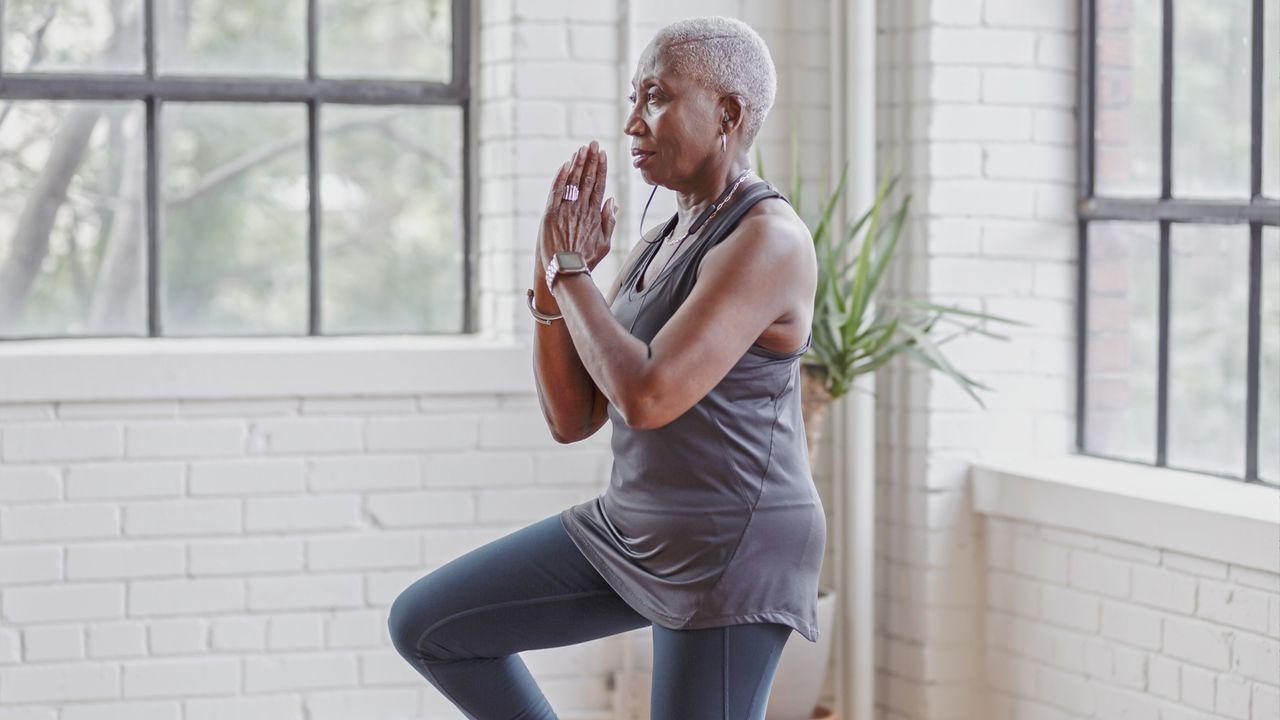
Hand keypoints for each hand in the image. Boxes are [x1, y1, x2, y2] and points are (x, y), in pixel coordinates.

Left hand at [537, 140, 617, 273]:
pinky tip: (565, 165)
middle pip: (587, 179)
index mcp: (595, 215)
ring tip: (581, 149)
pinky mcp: (551, 215)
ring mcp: (566, 211)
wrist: (566, 270)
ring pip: (573, 182)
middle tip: (593, 144)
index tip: (603, 155)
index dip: (601, 169)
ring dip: (577, 164)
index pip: (599, 185)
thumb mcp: (605, 243)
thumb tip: (613, 201)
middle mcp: (581, 209)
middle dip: (591, 160)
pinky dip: (561, 178)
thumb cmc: (585, 260)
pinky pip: (556, 192)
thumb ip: (609, 221)